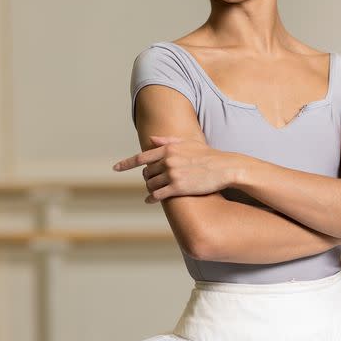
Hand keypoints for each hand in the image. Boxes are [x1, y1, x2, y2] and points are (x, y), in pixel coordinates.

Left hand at [112, 135, 235, 202]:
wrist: (224, 167)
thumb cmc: (207, 155)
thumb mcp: (187, 143)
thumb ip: (167, 140)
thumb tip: (150, 140)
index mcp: (168, 149)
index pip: (141, 157)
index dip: (126, 164)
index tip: (116, 168)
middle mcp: (167, 161)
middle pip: (147, 173)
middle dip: (148, 177)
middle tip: (152, 181)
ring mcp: (172, 175)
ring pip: (151, 184)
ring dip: (151, 188)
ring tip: (155, 191)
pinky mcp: (178, 188)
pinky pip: (157, 195)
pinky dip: (152, 198)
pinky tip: (150, 201)